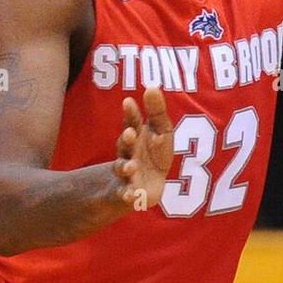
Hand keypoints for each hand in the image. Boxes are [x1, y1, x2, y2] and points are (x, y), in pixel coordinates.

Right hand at [112, 87, 173, 209]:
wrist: (143, 187)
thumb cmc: (152, 154)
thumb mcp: (159, 132)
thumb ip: (156, 112)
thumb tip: (152, 86)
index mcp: (136, 137)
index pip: (132, 123)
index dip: (131, 114)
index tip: (128, 101)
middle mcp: (128, 153)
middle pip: (125, 145)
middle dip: (127, 139)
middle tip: (130, 133)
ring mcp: (127, 173)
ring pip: (123, 169)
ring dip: (126, 167)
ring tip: (130, 166)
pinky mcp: (130, 192)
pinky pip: (127, 194)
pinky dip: (128, 195)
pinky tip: (131, 196)